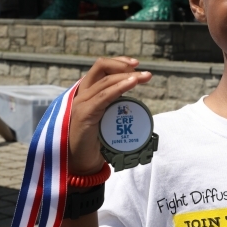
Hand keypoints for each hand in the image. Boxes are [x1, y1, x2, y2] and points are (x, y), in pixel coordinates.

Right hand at [69, 57, 151, 176]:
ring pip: (105, 81)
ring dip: (127, 77)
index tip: (136, 64)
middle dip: (124, 66)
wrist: (81, 164)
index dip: (118, 62)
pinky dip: (119, 88)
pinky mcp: (84, 114)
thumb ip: (113, 106)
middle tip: (145, 73)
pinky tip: (131, 83)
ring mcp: (81, 103)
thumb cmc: (95, 142)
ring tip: (144, 77)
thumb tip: (132, 99)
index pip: (100, 68)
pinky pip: (103, 97)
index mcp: (87, 93)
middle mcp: (82, 94)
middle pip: (101, 68)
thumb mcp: (106, 118)